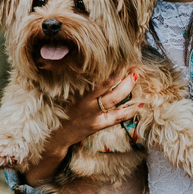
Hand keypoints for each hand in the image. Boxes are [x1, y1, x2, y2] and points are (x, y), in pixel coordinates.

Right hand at [25, 69, 139, 183]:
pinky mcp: (97, 125)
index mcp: (78, 92)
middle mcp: (87, 103)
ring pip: (115, 99)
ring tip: (136, 77)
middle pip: (111, 86)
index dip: (112, 68)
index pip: (99, 77)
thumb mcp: (63, 92)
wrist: (54, 135)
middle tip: (134, 65)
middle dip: (124, 75)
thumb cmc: (58, 109)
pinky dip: (129, 111)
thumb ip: (74, 80)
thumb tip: (87, 64)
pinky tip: (138, 105)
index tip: (121, 58)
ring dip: (128, 88)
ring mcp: (93, 114)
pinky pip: (116, 118)